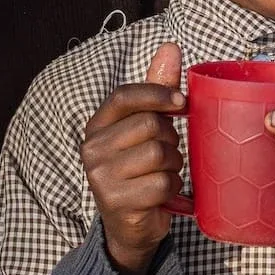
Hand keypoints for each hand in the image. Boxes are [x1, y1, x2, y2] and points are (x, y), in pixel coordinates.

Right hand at [80, 43, 184, 274]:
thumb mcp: (146, 128)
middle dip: (171, 138)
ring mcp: (101, 178)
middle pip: (149, 125)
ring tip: (166, 173)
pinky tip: (164, 195)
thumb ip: (156, 88)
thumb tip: (170, 46)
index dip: (157, 93)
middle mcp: (92, 150)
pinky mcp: (117, 203)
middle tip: (169, 151)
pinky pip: (163, 184)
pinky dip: (173, 189)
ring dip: (174, 164)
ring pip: (159, 154)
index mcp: (97, 126)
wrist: (130, 227)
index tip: (182, 102)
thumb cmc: (141, 169)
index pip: (124, 96)